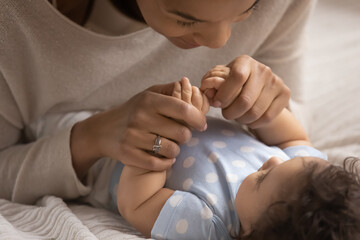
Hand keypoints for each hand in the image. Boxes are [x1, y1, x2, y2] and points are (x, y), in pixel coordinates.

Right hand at [70, 82, 207, 177]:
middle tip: (181, 135)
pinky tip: (166, 157)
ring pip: (172, 150)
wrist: (102, 130)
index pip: (183, 109)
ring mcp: (133, 137)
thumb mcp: (148, 94)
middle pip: (181, 133)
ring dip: (176, 150)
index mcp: (149, 101)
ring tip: (171, 145)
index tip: (202, 124)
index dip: (198, 118)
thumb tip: (190, 84)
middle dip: (186, 136)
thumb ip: (170, 90)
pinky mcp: (128, 155)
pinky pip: (158, 164)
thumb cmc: (132, 110)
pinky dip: (166, 163)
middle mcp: (141, 118)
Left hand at [200, 56, 289, 127]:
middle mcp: (263, 70)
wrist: (260, 87)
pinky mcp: (285, 94)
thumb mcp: (222, 80)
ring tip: (237, 117)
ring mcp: (276, 81)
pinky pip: (267, 117)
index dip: (225, 94)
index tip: (217, 104)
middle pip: (245, 100)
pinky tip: (249, 120)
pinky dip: (254, 123)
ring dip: (241, 119)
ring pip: (255, 111)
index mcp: (245, 62)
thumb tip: (209, 94)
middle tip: (226, 114)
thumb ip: (212, 85)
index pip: (237, 77)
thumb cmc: (234, 84)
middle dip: (231, 112)